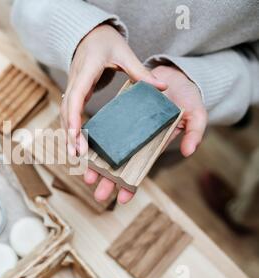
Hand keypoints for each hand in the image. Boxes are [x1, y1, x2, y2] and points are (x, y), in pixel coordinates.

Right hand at [61, 24, 166, 156]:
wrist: (89, 34)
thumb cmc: (105, 41)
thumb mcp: (124, 52)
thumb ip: (140, 71)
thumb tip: (162, 86)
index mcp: (86, 70)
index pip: (76, 96)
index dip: (73, 116)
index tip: (75, 134)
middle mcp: (75, 80)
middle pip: (67, 110)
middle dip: (70, 133)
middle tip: (77, 155)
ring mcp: (72, 87)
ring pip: (65, 113)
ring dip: (68, 134)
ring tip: (76, 156)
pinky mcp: (74, 92)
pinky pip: (69, 112)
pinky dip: (71, 128)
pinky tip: (77, 144)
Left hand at [84, 65, 207, 203]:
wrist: (172, 76)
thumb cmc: (186, 97)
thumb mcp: (196, 114)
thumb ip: (195, 132)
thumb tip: (189, 151)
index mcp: (154, 147)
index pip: (141, 170)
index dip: (132, 186)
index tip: (122, 199)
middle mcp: (138, 142)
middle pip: (121, 166)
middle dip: (109, 181)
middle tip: (99, 195)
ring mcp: (127, 130)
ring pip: (109, 152)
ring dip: (98, 165)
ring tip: (87, 177)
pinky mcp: (118, 116)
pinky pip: (104, 131)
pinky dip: (95, 141)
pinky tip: (84, 150)